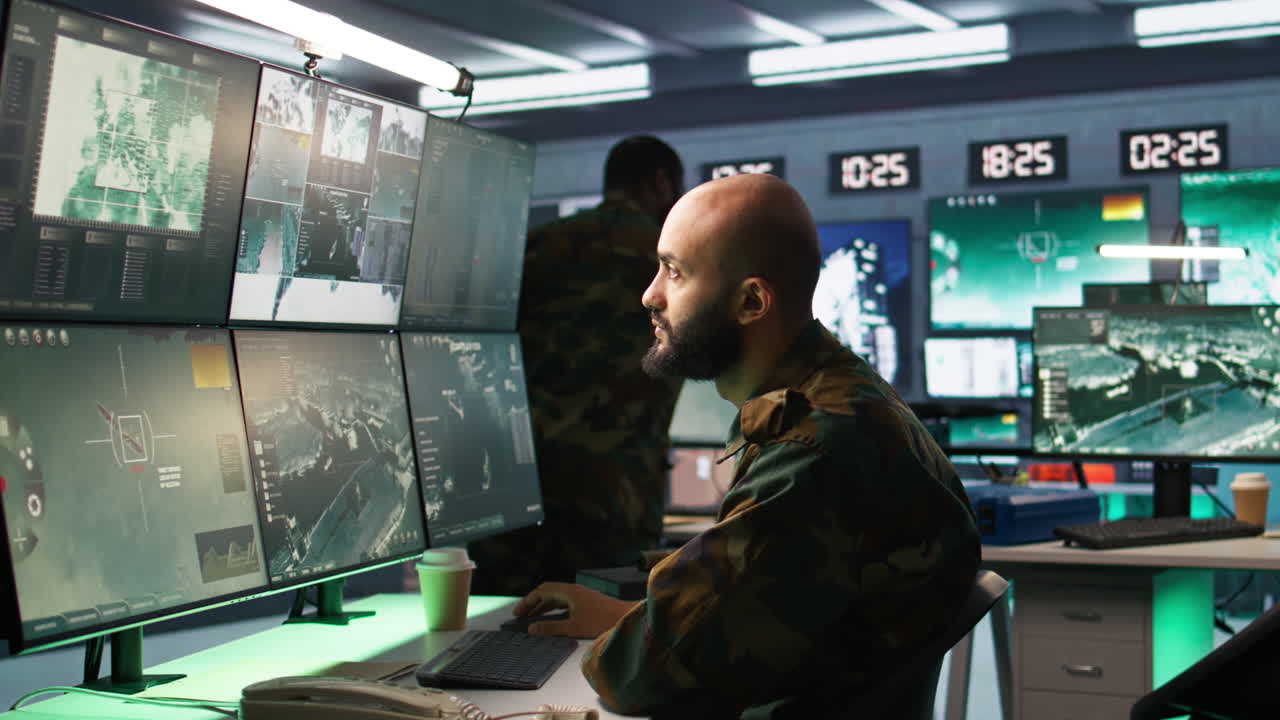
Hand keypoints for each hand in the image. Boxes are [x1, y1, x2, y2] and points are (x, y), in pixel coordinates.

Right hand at [512, 582, 639, 638]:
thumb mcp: (573, 627)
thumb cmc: (602, 621)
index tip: (518, 612)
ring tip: (532, 619)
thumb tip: (532, 628)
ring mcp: (581, 595)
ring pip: (556, 598)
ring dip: (543, 607)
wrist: (626, 618)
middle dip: (533, 604)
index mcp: (569, 591)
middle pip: (548, 593)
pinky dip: (554, 610)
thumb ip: (551, 628)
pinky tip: (551, 620)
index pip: (542, 590)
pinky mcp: (586, 602)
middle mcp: (574, 590)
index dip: (528, 600)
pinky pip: (564, 603)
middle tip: (521, 616)